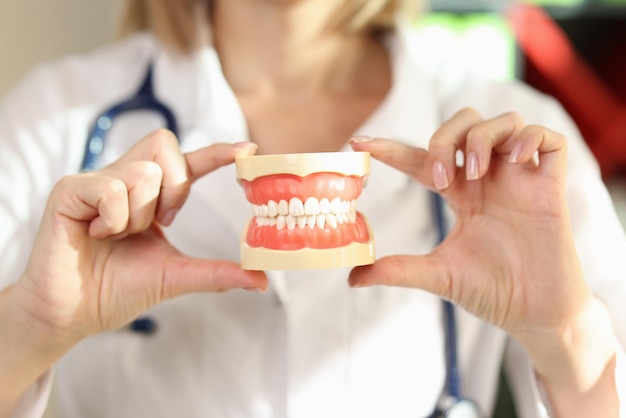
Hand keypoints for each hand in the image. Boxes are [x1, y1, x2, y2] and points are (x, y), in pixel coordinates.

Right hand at [14, 129, 266, 345]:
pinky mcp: (70, 190)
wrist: (72, 315)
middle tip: (161, 222)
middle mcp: (123, 179)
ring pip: (143, 172)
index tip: (248, 148)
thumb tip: (260, 280)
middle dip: (174, 187)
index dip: (217, 152)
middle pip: (165, 146)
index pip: (187, 164)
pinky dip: (114, 219)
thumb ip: (215, 272)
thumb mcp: (175, 276)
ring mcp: (96, 181)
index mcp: (150, 197)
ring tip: (116, 236)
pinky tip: (96, 235)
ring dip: (140, 216)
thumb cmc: (116, 290)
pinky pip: (112, 188)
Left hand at [348, 108, 618, 414]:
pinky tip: (516, 159)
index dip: (391, 148)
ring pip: (504, 122)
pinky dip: (530, 137)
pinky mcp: (551, 187)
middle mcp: (489, 180)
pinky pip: (549, 139)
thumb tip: (352, 278)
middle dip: (446, 137)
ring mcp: (520, 180)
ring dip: (483, 138)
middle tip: (440, 179)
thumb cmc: (491, 293)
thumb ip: (397, 270)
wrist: (536, 316)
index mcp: (461, 195)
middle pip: (466, 124)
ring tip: (476, 174)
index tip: (359, 143)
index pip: (423, 158)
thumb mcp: (438, 275)